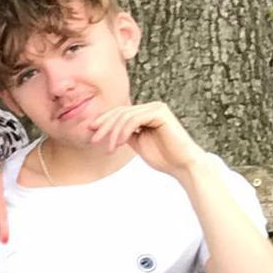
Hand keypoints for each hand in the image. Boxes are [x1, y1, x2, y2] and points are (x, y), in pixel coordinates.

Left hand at [89, 102, 207, 178]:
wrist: (182, 165)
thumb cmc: (163, 157)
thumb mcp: (137, 143)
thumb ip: (125, 133)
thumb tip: (107, 129)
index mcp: (146, 113)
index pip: (119, 112)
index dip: (103, 121)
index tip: (90, 131)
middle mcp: (151, 107)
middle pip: (120, 112)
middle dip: (104, 126)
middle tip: (94, 139)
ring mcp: (156, 108)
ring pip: (125, 116)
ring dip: (113, 132)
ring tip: (109, 148)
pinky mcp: (160, 113)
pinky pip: (134, 119)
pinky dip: (123, 131)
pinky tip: (119, 143)